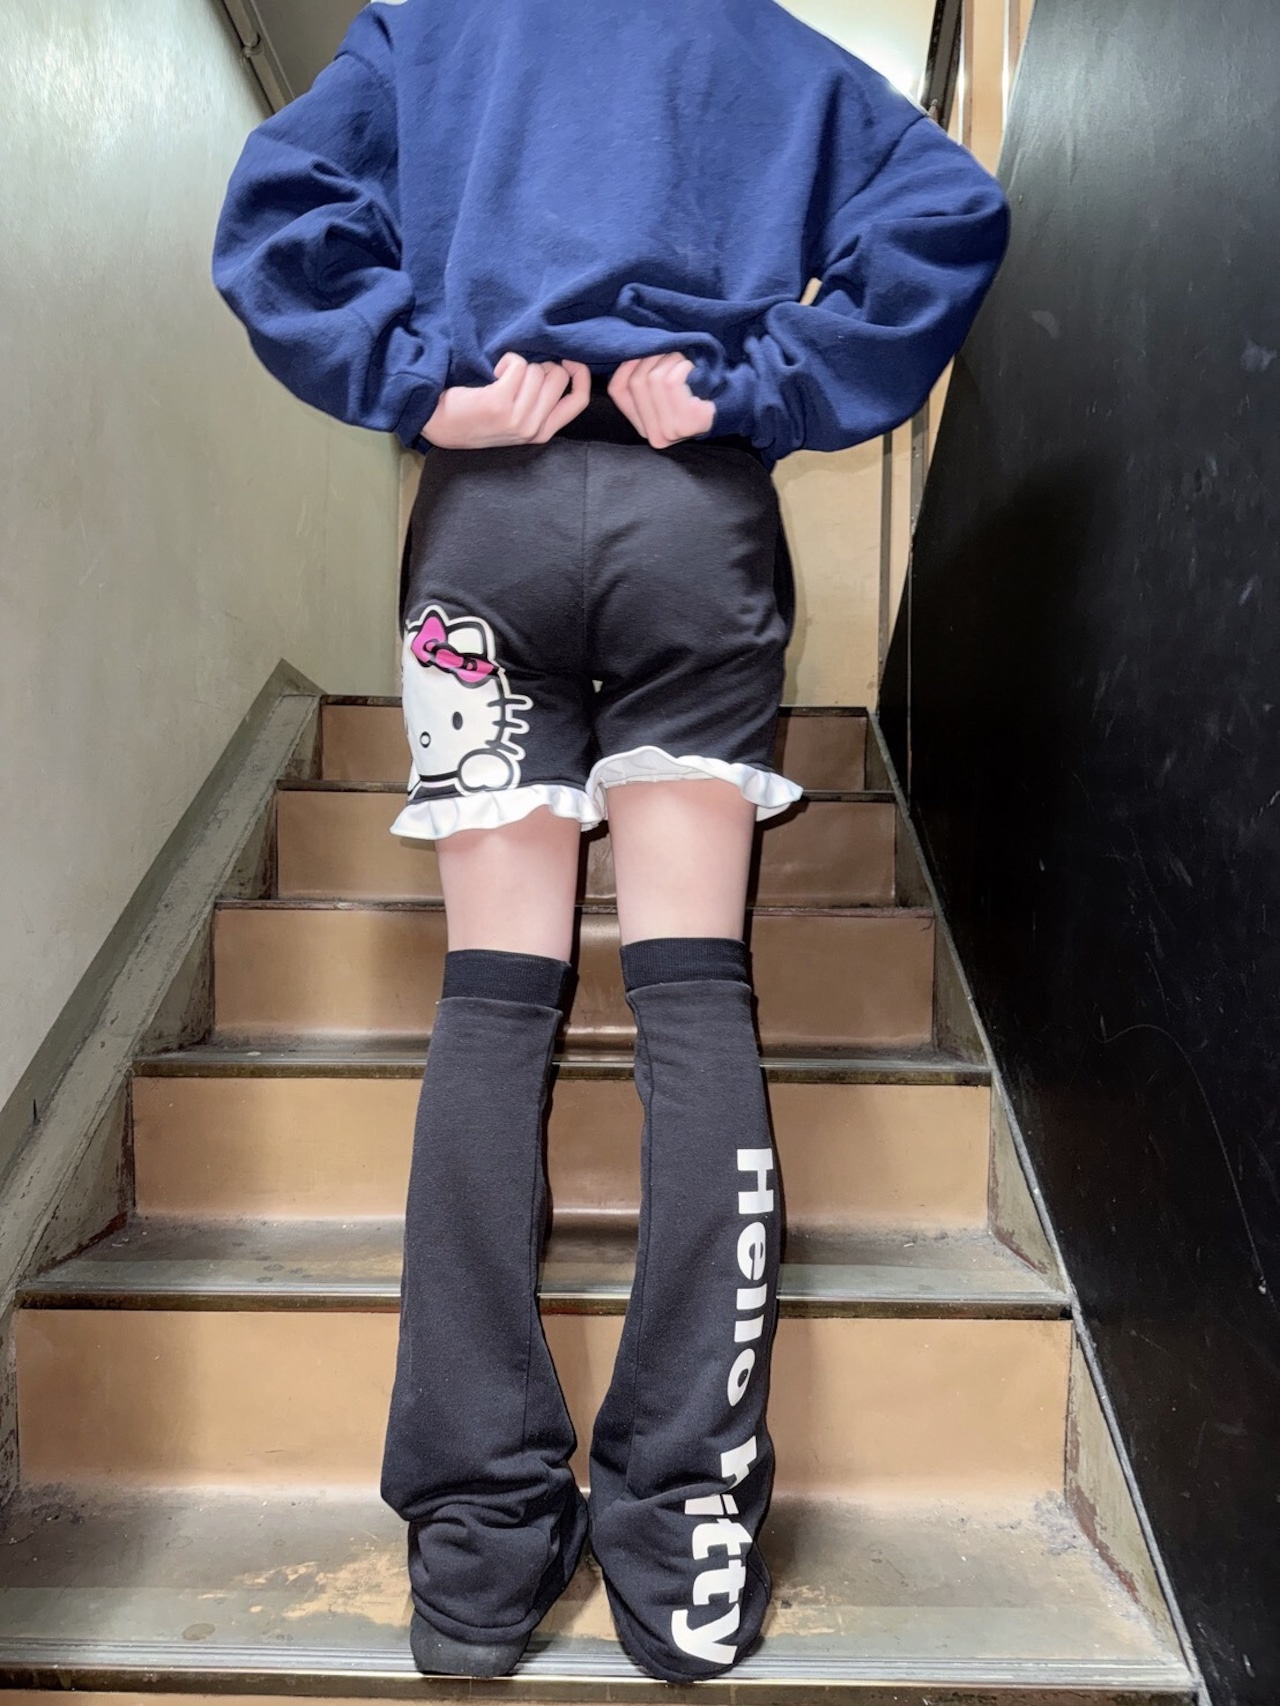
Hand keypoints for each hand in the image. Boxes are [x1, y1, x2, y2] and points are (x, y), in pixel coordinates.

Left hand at [421, 352, 591, 447]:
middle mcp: (533, 429)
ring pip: (537, 370)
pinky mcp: (500, 404)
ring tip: (500, 378)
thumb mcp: (517, 417)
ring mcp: (517, 419)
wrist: (441, 424)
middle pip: (558, 377)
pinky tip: (492, 375)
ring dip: (519, 365)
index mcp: (542, 433)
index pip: (579, 401)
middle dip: (540, 365)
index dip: (580, 374)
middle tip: (518, 375)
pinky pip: (518, 365)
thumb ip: (542, 402)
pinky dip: (505, 362)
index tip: (569, 358)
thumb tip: (564, 367)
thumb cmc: (478, 416)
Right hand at [608, 351, 715, 447]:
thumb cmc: (694, 394)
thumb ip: (643, 381)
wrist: (729, 408)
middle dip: (653, 358)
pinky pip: (673, 381)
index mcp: (643, 429)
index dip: (625, 365)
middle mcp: (653, 436)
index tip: (641, 350)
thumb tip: (629, 352)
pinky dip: (683, 367)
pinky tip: (692, 370)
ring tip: (683, 361)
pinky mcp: (687, 423)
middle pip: (637, 382)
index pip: (618, 391)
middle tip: (671, 353)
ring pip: (655, 379)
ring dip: (670, 360)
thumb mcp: (664, 393)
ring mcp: (670, 432)